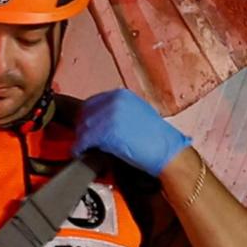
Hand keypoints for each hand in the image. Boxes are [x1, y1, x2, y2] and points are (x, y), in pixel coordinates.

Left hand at [70, 88, 190, 177]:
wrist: (167, 150)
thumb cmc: (156, 137)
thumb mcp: (137, 112)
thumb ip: (118, 111)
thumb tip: (100, 118)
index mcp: (121, 94)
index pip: (92, 102)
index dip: (86, 116)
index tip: (84, 126)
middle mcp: (115, 101)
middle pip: (86, 113)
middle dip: (81, 127)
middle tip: (82, 140)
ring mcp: (111, 115)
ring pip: (84, 127)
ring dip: (81, 139)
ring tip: (81, 148)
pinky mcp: (108, 132)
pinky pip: (86, 139)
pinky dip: (80, 147)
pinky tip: (80, 152)